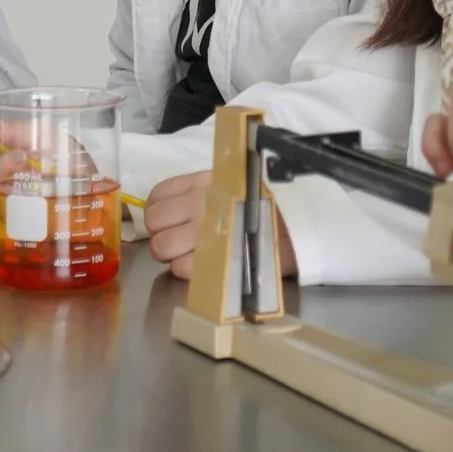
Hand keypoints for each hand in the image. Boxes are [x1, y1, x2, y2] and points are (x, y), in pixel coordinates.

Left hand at [143, 170, 295, 281]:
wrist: (298, 229)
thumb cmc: (264, 208)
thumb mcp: (230, 185)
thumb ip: (198, 193)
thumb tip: (164, 209)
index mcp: (204, 182)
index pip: (157, 196)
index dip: (159, 212)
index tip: (170, 221)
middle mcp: (200, 203)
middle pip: (154, 222)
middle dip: (162, 234)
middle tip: (179, 240)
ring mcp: (203, 232)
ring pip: (161, 248)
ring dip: (172, 255)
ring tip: (191, 254)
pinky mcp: (210, 261)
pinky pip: (179, 268)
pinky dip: (187, 270)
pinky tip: (205, 264)